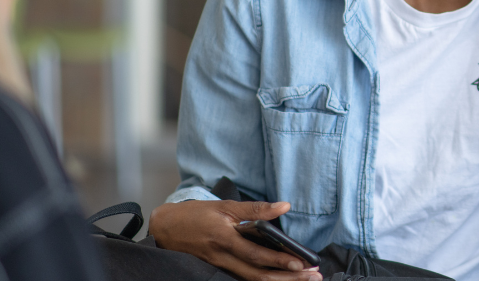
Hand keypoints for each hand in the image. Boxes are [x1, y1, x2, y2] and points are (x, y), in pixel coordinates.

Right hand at [149, 200, 321, 280]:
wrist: (166, 228)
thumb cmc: (196, 215)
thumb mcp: (225, 205)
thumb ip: (256, 209)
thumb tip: (284, 206)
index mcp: (225, 239)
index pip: (257, 254)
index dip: (280, 261)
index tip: (301, 263)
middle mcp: (224, 257)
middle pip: (259, 274)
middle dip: (288, 278)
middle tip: (313, 276)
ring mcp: (222, 266)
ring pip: (253, 280)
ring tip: (303, 280)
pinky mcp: (221, 269)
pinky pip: (245, 278)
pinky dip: (265, 280)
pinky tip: (280, 279)